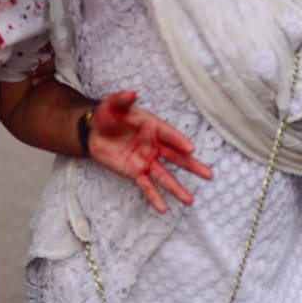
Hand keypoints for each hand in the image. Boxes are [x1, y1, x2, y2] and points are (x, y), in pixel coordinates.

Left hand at [85, 90, 213, 213]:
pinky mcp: (135, 172)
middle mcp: (154, 145)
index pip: (169, 134)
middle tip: (209, 175)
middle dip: (192, 166)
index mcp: (153, 126)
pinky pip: (146, 186)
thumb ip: (122, 100)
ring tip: (190, 200)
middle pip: (176, 157)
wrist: (92, 131)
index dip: (179, 141)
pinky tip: (163, 209)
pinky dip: (154, 197)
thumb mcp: (113, 105)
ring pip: (165, 176)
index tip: (190, 149)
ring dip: (176, 188)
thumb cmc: (107, 115)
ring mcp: (146, 160)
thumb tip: (131, 93)